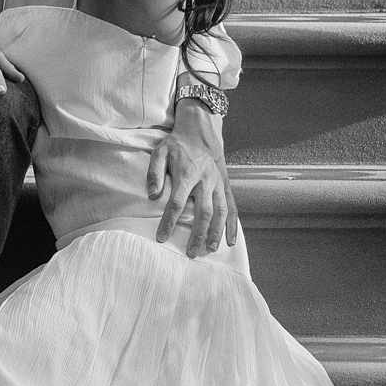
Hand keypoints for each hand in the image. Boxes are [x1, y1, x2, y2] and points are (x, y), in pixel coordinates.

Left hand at [148, 114, 238, 256]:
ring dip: (216, 232)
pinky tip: (230, 241)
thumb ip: (154, 173)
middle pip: (203, 211)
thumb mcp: (159, 152)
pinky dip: (232, 225)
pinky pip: (232, 207)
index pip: (177, 203)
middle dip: (198, 234)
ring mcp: (218, 184)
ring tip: (210, 249)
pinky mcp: (226, 186)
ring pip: (220, 211)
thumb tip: (152, 195)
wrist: (200, 133)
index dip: (169, 222)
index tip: (161, 238)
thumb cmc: (177, 145)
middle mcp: (206, 181)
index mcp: (187, 174)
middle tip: (191, 253)